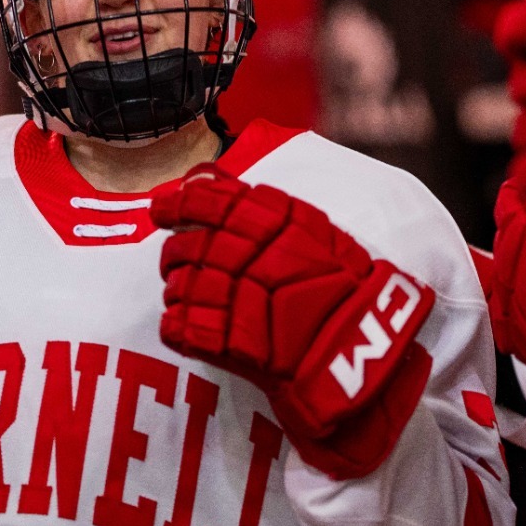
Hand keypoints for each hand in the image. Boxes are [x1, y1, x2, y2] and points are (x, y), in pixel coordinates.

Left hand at [151, 166, 433, 479]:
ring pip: (178, 287)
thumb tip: (206, 179)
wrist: (363, 346)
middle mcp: (246, 254)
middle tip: (181, 264)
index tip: (162, 210)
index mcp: (270, 220)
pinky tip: (188, 327)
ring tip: (190, 299)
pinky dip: (177, 326)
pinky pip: (179, 329)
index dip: (177, 205)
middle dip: (177, 256)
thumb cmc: (345, 285)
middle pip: (185, 248)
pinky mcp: (226, 342)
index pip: (205, 200)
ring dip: (177, 292)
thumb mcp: (314, 229)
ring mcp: (233, 299)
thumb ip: (261, 205)